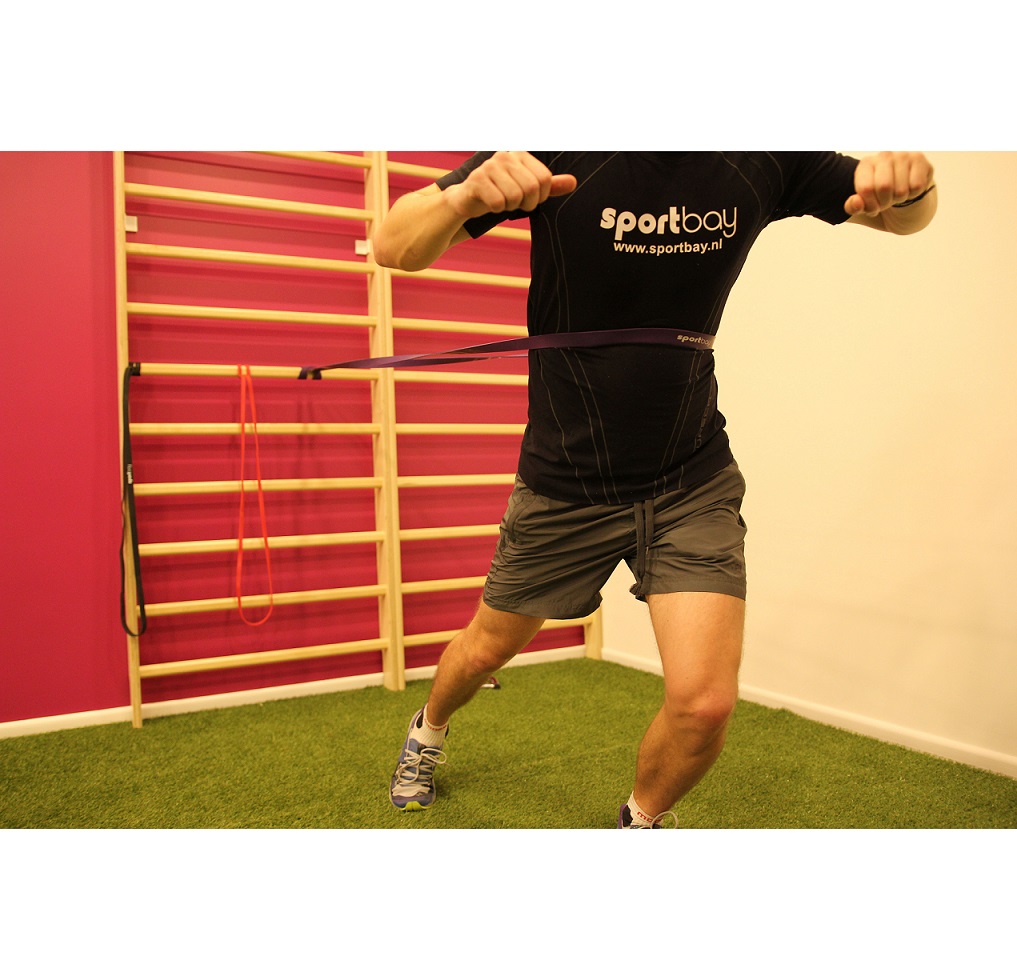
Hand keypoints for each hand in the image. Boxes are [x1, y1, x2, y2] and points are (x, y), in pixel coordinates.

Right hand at [445, 151, 576, 220]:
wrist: (468, 199)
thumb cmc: (501, 192)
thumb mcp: (527, 189)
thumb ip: (550, 186)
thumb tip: (574, 182)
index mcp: (521, 155)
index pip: (544, 179)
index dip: (540, 196)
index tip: (528, 198)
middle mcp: (505, 156)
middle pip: (531, 189)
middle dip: (526, 204)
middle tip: (514, 202)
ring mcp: (489, 166)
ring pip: (515, 197)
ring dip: (509, 207)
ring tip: (501, 201)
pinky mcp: (476, 180)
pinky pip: (497, 203)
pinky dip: (496, 209)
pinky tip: (489, 203)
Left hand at [844, 152, 934, 216]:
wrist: (903, 190)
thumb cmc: (879, 197)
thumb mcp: (862, 205)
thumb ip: (853, 207)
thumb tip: (856, 202)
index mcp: (865, 164)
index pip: (866, 189)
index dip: (870, 205)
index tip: (873, 207)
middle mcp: (884, 155)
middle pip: (884, 187)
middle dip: (885, 203)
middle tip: (886, 202)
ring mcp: (903, 154)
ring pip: (901, 190)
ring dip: (899, 199)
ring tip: (897, 194)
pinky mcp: (919, 159)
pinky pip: (917, 186)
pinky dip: (913, 194)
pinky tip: (909, 187)